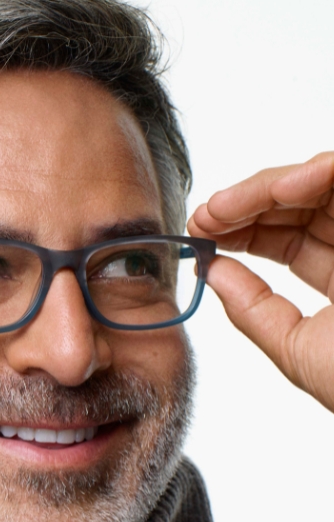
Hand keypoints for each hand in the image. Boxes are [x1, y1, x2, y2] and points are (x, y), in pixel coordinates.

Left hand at [188, 152, 333, 412]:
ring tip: (225, 207)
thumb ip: (253, 310)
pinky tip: (283, 189)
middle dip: (245, 204)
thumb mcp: (297, 349)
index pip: (289, 240)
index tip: (199, 233)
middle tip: (202, 216)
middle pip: (302, 204)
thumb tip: (211, 271)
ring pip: (326, 182)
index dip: (242, 230)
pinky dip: (323, 173)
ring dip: (270, 187)